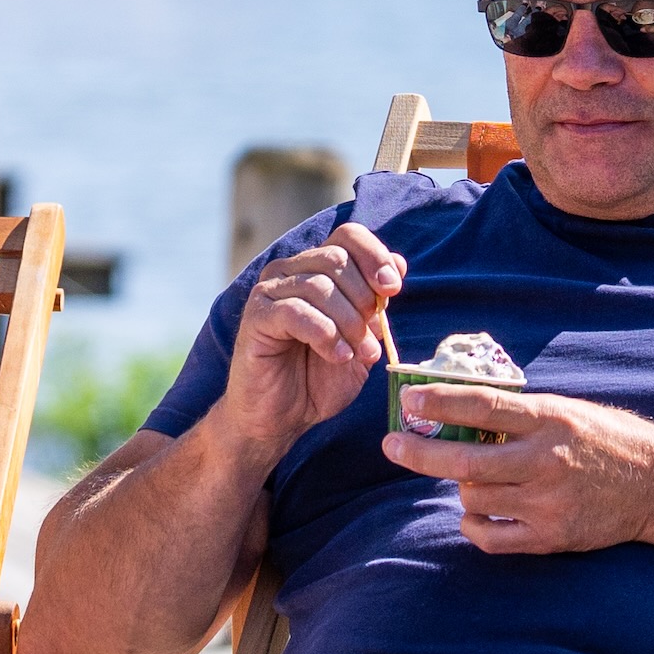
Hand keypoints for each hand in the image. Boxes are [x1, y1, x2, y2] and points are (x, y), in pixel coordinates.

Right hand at [209, 218, 403, 452]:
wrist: (282, 417)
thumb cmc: (319, 378)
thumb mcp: (361, 339)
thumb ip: (376, 303)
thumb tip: (398, 264)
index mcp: (317, 269)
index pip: (348, 235)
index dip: (374, 256)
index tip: (392, 289)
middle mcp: (290, 271)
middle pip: (337, 258)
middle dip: (364, 299)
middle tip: (370, 340)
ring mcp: (269, 290)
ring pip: (319, 286)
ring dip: (348, 323)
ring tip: (356, 355)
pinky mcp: (255, 316)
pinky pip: (295, 312)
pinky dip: (325, 334)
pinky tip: (337, 356)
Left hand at [381, 384, 653, 555]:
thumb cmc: (608, 440)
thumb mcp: (568, 411)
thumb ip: (520, 415)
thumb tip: (457, 409)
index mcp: (551, 419)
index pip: (483, 405)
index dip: (440, 401)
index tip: (409, 399)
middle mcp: (547, 461)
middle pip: (464, 460)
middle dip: (419, 452)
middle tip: (393, 445)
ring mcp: (548, 503)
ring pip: (473, 498)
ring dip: (461, 487)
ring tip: (474, 478)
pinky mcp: (550, 538)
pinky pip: (489, 537)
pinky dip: (473, 524)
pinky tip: (479, 512)